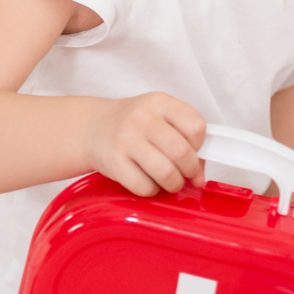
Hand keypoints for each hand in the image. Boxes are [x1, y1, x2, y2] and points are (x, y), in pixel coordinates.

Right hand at [83, 92, 206, 195]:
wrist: (93, 126)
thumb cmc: (134, 125)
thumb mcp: (160, 118)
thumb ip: (185, 139)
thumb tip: (200, 177)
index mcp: (160, 102)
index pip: (196, 127)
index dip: (200, 145)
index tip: (193, 151)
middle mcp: (142, 118)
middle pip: (182, 152)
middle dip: (190, 170)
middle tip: (186, 174)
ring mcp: (126, 140)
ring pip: (166, 173)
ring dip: (174, 184)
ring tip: (171, 182)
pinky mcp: (114, 163)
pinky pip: (144, 187)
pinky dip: (152, 190)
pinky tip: (148, 182)